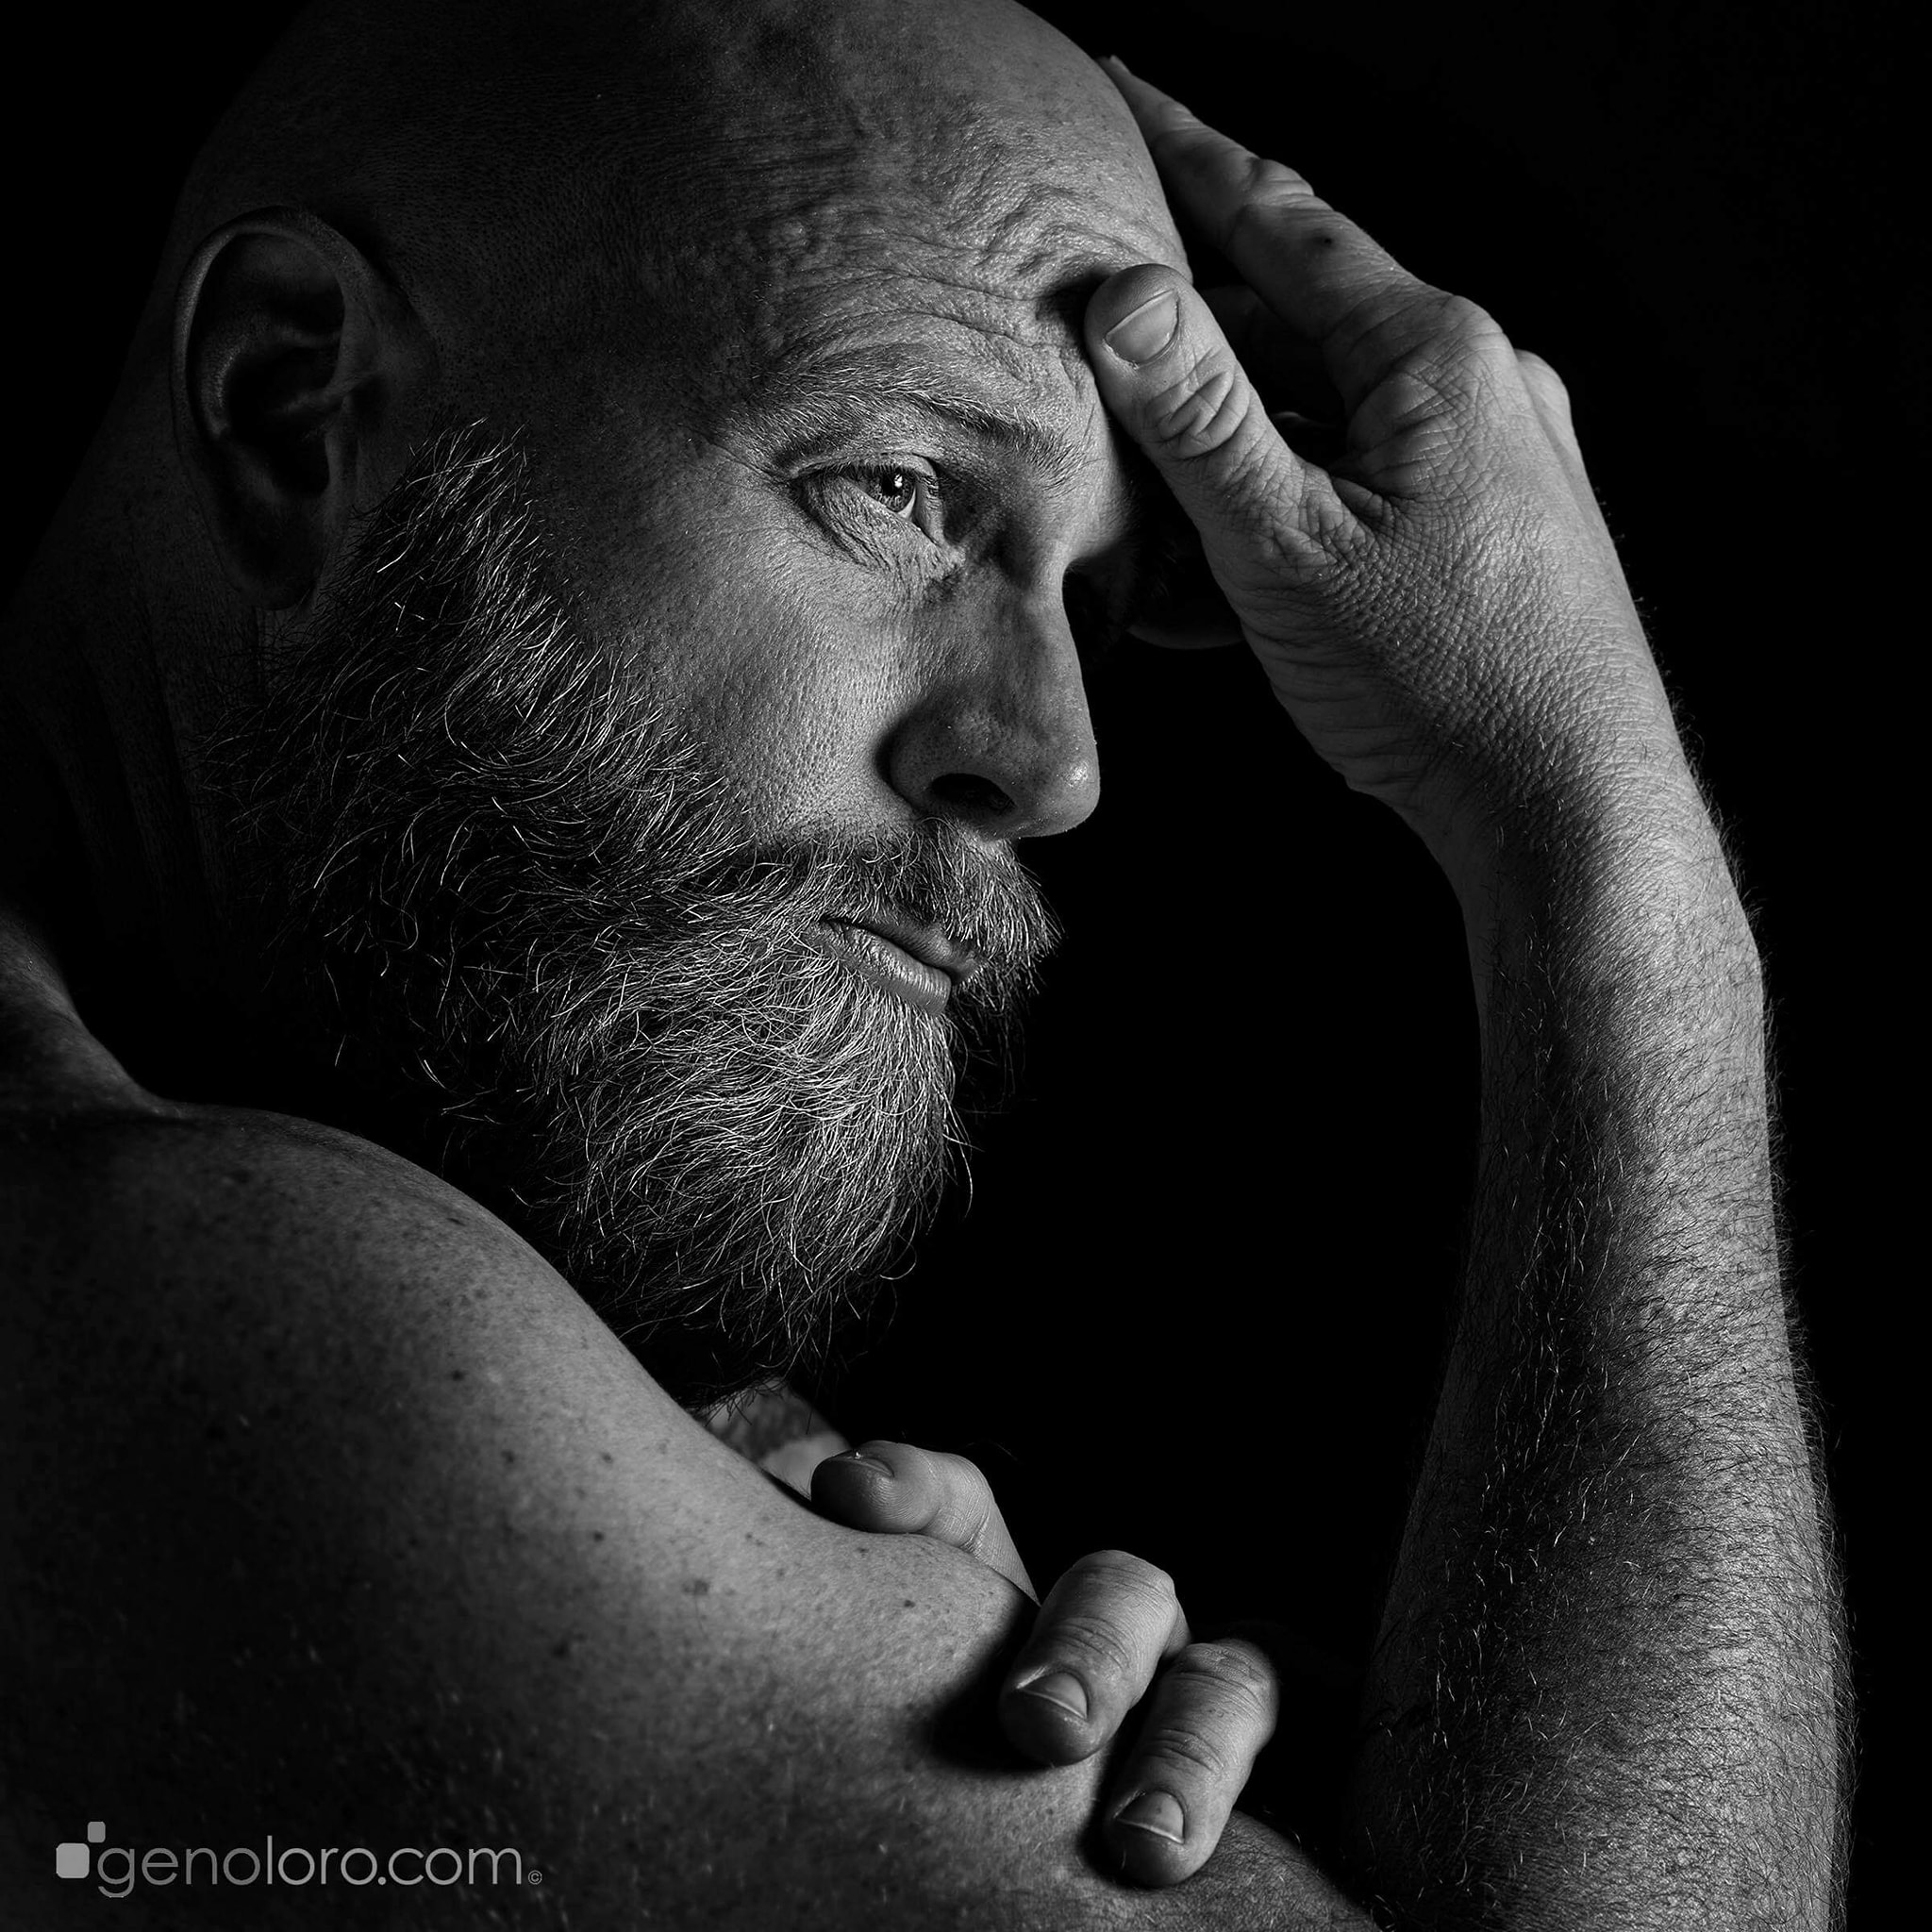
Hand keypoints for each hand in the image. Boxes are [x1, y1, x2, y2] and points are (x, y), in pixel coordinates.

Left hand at [813, 1441, 1279, 1886]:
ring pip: (1224, 1686)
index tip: (846, 1498)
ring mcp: (1190, 1693)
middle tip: (1037, 1725)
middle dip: (1084, 1648)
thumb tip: (773, 1532)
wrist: (1051, 1844)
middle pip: (1114, 1589)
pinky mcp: (1267, 1765)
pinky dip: (1274, 1787)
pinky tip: (1227, 1851)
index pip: (962, 1507)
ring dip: (1191, 1756)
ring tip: (1144, 1848)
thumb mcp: (891, 1684)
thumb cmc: (933, 1766)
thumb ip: (839, 1635)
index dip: (912, 1491)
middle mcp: (1106, 1622)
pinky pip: (1296, 1754)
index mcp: (998, 1585)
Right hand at [1089, 60, 1703, 894]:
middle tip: (1089, 327)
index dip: (1184, 151)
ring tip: (1132, 504)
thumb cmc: (1441, 681)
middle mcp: (1476, 380)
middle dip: (1186, 334)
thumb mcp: (1288, 546)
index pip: (1281, 213)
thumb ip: (1202, 416)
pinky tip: (1206, 584)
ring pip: (1320, 416)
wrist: (1566, 809)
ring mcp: (1491, 456)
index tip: (1118, 87)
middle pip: (1295, 320)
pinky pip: (1358, 487)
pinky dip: (1277, 515)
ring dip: (1221, 453)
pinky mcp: (1488, 528)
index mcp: (1432, 352)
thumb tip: (1127, 294)